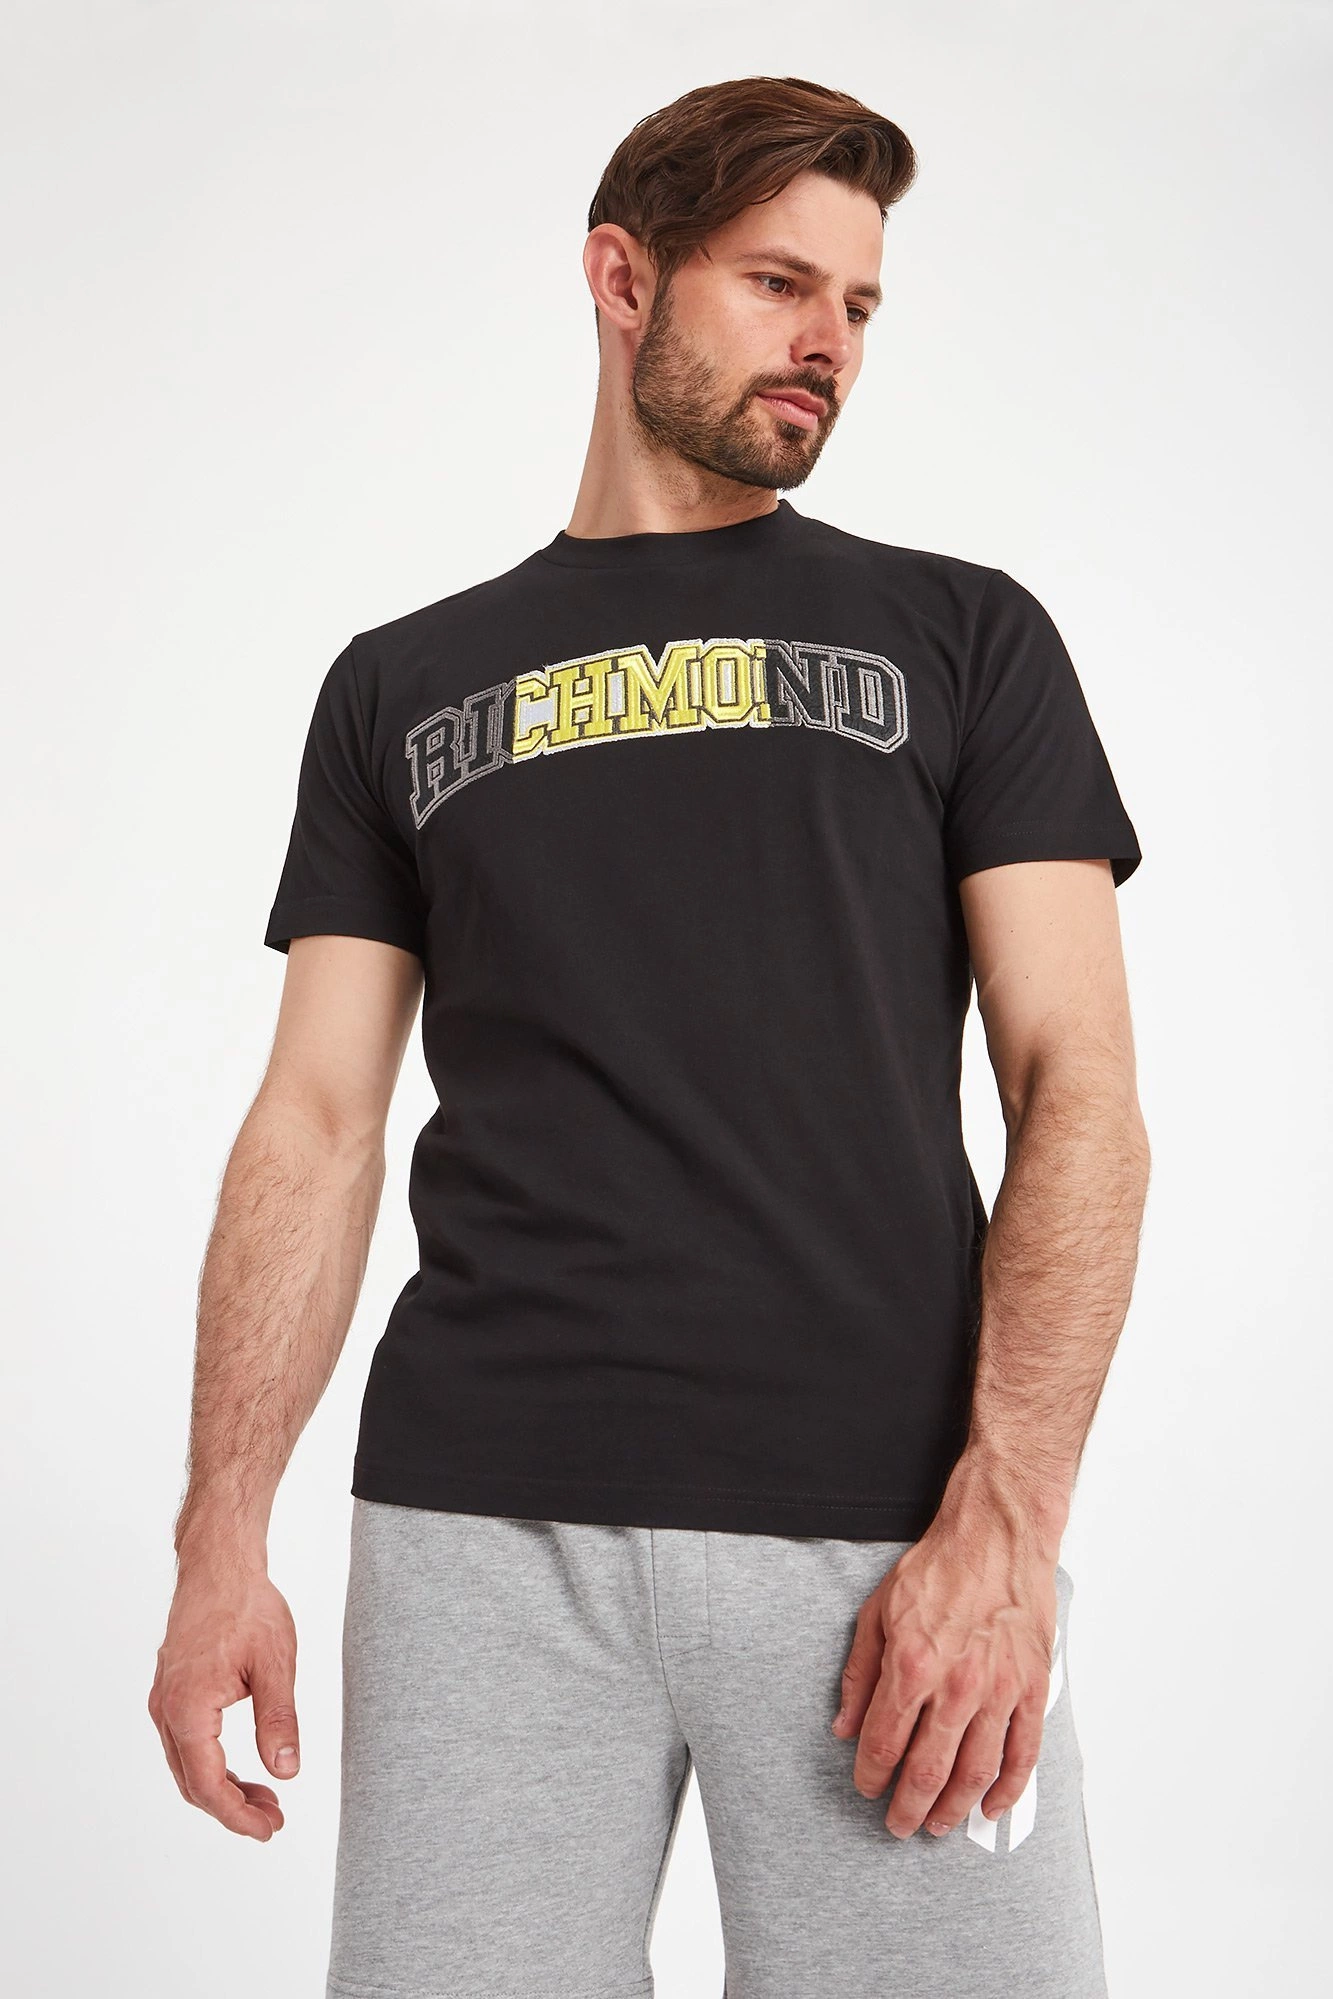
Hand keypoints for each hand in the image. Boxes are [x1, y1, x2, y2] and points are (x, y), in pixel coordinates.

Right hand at [147, 1561, 299, 1840]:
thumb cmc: (246, 1606)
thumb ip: (279, 1721)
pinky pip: (185, 1742)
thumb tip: (287, 1772)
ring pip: (187, 1765)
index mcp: (189, 1709)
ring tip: (265, 1796)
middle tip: (273, 1819)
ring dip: (222, 1787)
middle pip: (193, 1782)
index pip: (208, 1784)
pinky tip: (242, 1765)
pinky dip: (211, 1763)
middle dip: (232, 1808)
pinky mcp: (171, 1689)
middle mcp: (167, 1710)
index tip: (268, 1829)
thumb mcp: (275, 1665)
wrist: (219, 1565)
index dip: (238, 1815)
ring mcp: (165, 1700)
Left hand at [830, 1522, 1056, 1837]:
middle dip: (908, 1807)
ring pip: (974, 1772)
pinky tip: (991, 1807)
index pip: (883, 1742)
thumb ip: (859, 1673)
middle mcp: (956, 1685)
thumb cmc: (938, 1569)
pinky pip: (1023, 1754)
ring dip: (953, 1808)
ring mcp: (999, 1690)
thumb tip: (843, 1725)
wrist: (996, 1536)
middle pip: (928, 1770)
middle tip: (898, 1825)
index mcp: (912, 1665)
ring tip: (938, 1824)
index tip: (866, 1787)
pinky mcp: (1032, 1688)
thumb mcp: (877, 1611)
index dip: (870, 1774)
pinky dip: (1008, 1790)